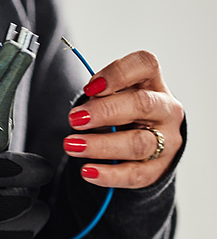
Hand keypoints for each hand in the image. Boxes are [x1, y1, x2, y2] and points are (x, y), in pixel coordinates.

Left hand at [63, 51, 183, 187]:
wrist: (147, 148)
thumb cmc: (123, 115)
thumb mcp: (113, 98)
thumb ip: (101, 97)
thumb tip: (85, 107)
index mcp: (153, 83)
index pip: (145, 64)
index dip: (117, 73)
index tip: (90, 87)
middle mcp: (165, 110)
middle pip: (141, 104)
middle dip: (104, 111)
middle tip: (74, 119)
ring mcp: (166, 141)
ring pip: (137, 143)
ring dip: (100, 145)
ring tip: (72, 146)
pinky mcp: (157, 169)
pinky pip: (134, 174)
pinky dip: (108, 174)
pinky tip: (88, 172)